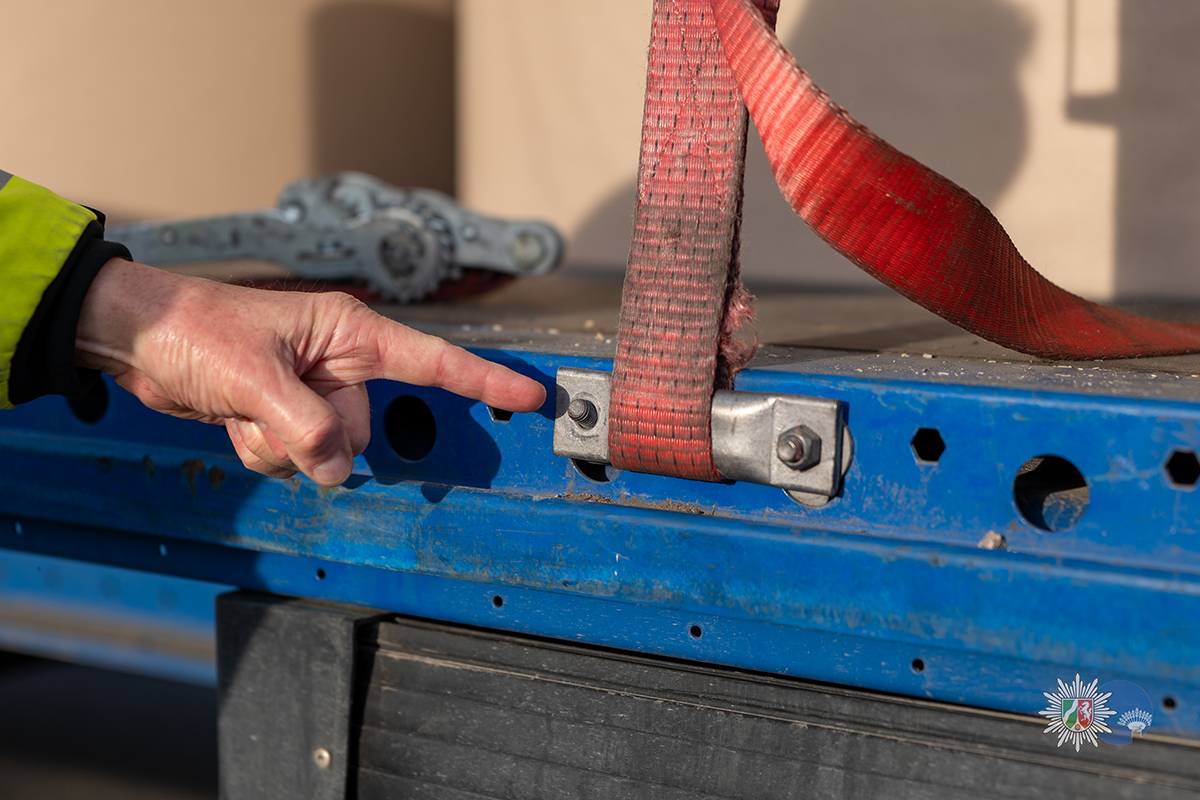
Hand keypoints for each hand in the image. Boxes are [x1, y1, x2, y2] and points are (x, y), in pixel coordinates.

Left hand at [76, 259, 545, 485]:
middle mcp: (340, 363)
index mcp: (349, 332)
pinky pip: (299, 458)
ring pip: (332, 452)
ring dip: (285, 447)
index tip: (530, 395)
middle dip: (320, 436)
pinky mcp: (288, 414)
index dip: (485, 380)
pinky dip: (267, 451)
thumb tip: (338, 467)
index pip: (433, 361)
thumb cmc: (195, 330)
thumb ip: (307, 426)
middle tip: (268, 407)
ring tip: (245, 409)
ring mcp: (314, 391)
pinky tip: (237, 420)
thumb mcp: (255, 378)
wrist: (139, 339)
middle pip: (367, 429)